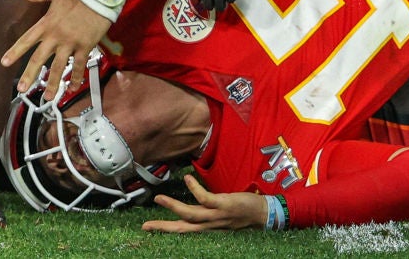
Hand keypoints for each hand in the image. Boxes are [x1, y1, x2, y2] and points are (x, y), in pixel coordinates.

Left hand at [0, 0, 109, 98]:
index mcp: (47, 23)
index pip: (26, 39)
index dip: (15, 52)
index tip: (4, 63)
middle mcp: (57, 36)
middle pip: (40, 59)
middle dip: (30, 75)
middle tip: (22, 89)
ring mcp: (71, 42)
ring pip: (59, 67)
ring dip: (53, 83)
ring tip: (47, 96)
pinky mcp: (85, 46)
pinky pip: (79, 65)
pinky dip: (76, 78)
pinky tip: (72, 89)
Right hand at [142, 175, 267, 231]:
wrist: (262, 214)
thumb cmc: (242, 214)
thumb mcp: (220, 218)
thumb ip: (206, 213)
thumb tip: (193, 206)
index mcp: (207, 227)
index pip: (182, 230)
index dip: (165, 229)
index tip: (148, 227)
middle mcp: (209, 225)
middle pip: (181, 227)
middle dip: (163, 226)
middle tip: (145, 225)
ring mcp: (216, 216)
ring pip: (190, 214)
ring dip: (173, 206)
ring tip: (159, 198)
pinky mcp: (223, 205)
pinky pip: (205, 198)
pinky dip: (194, 188)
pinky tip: (187, 178)